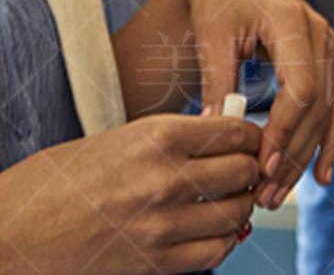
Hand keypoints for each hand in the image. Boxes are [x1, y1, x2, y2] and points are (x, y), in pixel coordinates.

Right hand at [0, 114, 259, 273]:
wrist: (11, 234)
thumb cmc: (59, 181)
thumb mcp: (121, 139)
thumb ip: (174, 138)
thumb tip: (221, 134)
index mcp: (159, 137)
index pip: (237, 131)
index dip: (252, 136)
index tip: (250, 141)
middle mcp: (166, 179)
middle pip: (244, 170)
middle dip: (251, 170)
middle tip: (245, 171)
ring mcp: (160, 225)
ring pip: (235, 213)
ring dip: (241, 206)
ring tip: (231, 200)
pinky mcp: (152, 264)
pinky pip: (212, 253)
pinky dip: (223, 242)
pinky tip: (214, 232)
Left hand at [181, 0, 333, 208]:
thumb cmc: (219, 0)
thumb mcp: (212, 36)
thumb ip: (218, 81)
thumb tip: (215, 130)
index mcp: (291, 21)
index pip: (301, 87)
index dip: (285, 131)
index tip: (261, 168)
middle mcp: (319, 33)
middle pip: (317, 105)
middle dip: (293, 153)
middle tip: (264, 195)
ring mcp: (326, 46)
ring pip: (327, 110)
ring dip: (306, 155)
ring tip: (277, 194)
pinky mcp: (323, 60)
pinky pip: (332, 104)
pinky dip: (328, 139)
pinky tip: (322, 174)